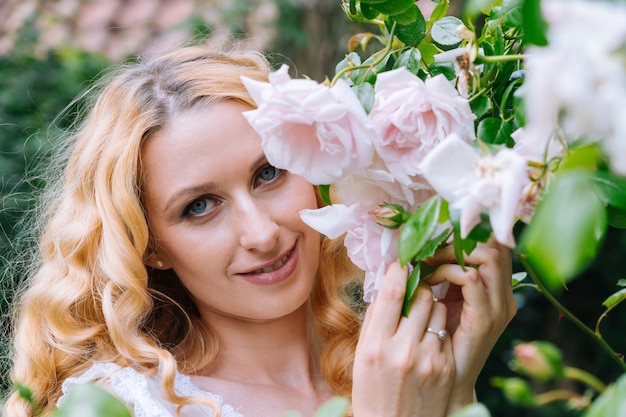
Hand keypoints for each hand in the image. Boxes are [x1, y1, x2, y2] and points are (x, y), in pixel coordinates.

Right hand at [352, 261, 454, 416]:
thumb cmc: (373, 388)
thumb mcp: (363, 354)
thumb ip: (375, 318)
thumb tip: (387, 283)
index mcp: (375, 344)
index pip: (392, 292)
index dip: (399, 271)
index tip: (401, 263)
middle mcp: (402, 350)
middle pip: (421, 296)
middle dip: (418, 288)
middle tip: (413, 291)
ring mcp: (428, 359)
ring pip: (438, 310)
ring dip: (430, 307)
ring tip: (420, 320)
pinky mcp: (445, 367)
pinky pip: (446, 331)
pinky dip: (438, 330)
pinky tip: (428, 342)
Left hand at [425, 238, 517, 411]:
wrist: (447, 381)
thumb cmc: (438, 337)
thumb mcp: (442, 299)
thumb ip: (440, 273)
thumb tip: (419, 243)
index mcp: (495, 287)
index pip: (493, 242)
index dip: (467, 229)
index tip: (436, 232)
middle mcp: (504, 293)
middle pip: (495, 242)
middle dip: (459, 236)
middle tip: (430, 245)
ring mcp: (499, 305)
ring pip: (487, 255)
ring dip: (452, 251)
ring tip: (428, 260)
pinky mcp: (487, 317)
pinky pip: (471, 279)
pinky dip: (447, 271)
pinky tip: (429, 279)